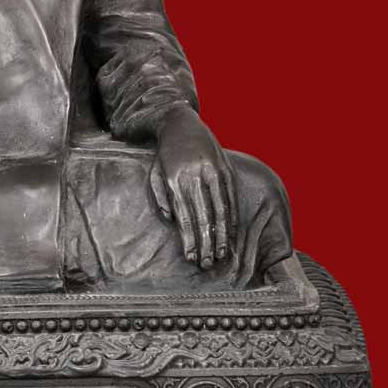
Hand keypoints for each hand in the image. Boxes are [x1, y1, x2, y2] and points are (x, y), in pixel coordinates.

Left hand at [148, 108, 238, 268]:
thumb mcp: (155, 174)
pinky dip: (232, 218)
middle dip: (205, 243)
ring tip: (220, 255)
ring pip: (220, 210)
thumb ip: (161, 198)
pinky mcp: (225, 169)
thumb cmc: (165, 154)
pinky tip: (231, 235)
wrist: (181, 124)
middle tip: (207, 263)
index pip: (184, 217)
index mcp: (175, 180)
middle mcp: (195, 176)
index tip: (190, 258)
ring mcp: (213, 172)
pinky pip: (230, 198)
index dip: (188, 240)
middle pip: (203, 217)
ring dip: (221, 236)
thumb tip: (171, 221)